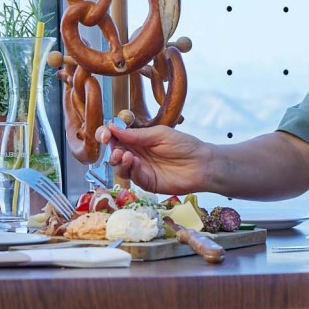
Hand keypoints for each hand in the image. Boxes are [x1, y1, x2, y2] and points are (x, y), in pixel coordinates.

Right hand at [100, 123, 215, 194]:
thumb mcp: (159, 134)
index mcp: (137, 139)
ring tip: (125, 156)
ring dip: (118, 161)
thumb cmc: (184, 145)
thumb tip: (111, 126)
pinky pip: (133, 177)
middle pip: (114, 152)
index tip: (106, 134)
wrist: (202, 164)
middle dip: (111, 150)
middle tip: (115, 147)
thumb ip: (136, 134)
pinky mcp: (146, 182)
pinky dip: (131, 169)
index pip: (116, 137)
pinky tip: (134, 162)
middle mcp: (136, 154)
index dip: (106, 135)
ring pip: (119, 167)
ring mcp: (140, 169)